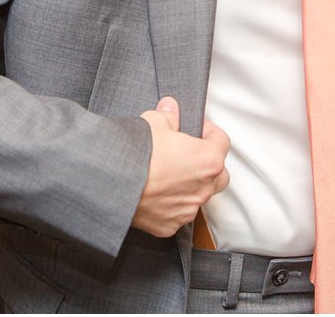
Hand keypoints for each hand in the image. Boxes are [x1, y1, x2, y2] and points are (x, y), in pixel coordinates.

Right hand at [131, 96, 230, 236]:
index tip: (195, 128)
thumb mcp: (153, 121)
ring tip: (169, 173)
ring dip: (190, 185)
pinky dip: (171, 203)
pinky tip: (155, 192)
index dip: (208, 130)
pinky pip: (177, 213)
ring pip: (199, 196)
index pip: (222, 141)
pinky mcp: (169, 225)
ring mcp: (187, 210)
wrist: (112, 183)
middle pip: (219, 174)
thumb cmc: (137, 153)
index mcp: (208, 160)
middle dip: (208, 163)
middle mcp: (203, 189)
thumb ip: (168, 115)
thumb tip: (170, 109)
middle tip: (189, 152)